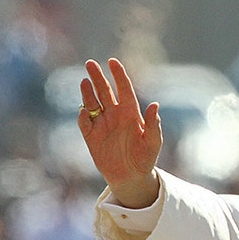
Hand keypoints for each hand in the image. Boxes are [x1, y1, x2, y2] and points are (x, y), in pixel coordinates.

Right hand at [78, 58, 162, 207]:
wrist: (131, 178)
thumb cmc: (145, 159)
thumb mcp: (153, 142)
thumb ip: (153, 124)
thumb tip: (155, 105)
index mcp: (130, 113)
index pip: (123, 88)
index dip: (118, 74)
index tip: (112, 61)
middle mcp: (115, 115)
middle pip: (104, 90)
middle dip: (97, 77)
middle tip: (90, 63)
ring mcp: (102, 124)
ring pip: (92, 103)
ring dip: (87, 92)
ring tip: (84, 82)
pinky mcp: (91, 136)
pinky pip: (84, 122)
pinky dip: (83, 116)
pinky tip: (84, 111)